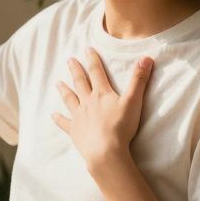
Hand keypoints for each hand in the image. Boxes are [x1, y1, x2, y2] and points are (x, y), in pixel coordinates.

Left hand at [51, 48, 153, 171]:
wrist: (105, 151)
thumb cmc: (121, 126)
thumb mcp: (133, 101)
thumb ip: (139, 80)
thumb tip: (146, 58)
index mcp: (102, 94)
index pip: (97, 72)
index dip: (92, 60)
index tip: (87, 49)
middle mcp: (87, 102)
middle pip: (80, 83)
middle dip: (75, 70)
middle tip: (69, 60)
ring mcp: (79, 116)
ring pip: (70, 100)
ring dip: (64, 90)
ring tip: (58, 82)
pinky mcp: (74, 131)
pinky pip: (64, 123)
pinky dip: (58, 118)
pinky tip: (52, 114)